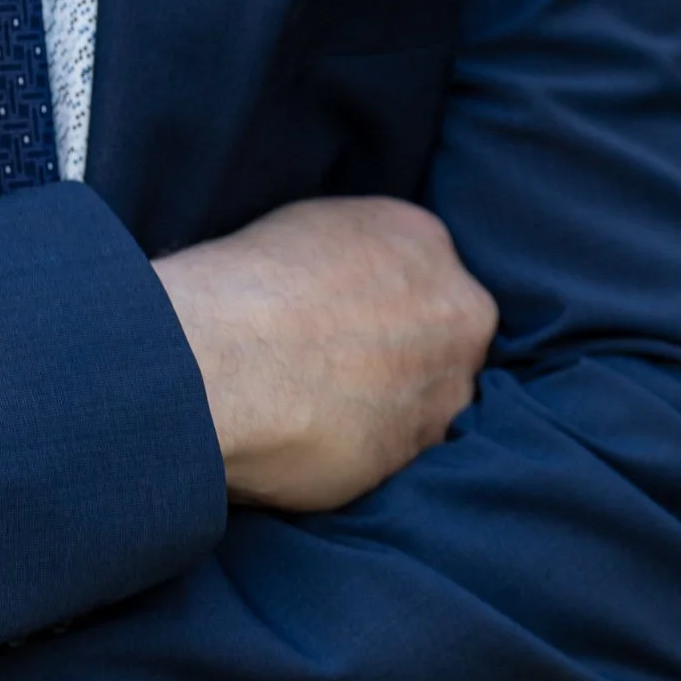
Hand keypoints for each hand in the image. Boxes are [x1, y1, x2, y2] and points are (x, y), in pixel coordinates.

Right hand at [154, 195, 496, 512]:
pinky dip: (374, 447)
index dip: (390, 300)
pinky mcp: (422, 452)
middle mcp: (456, 309)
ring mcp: (447, 386)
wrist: (224, 362)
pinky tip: (323, 436)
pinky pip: (405, 448)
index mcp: (425, 238)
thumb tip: (359, 286)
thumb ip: (363, 256)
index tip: (354, 319)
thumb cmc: (246, 288)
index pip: (428, 272)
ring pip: (433, 398)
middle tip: (345, 366)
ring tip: (327, 406)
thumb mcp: (314, 228)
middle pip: (447, 334)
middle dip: (409, 352)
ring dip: (395, 406)